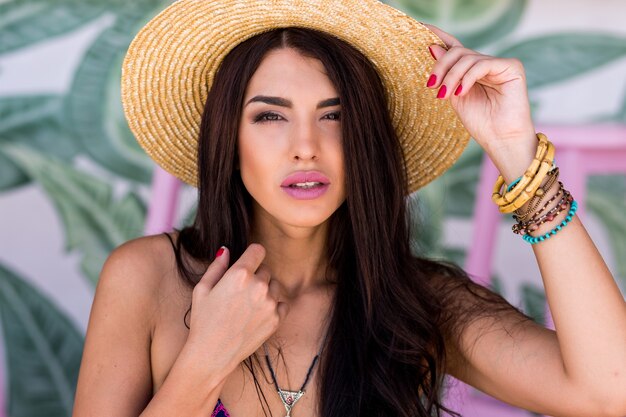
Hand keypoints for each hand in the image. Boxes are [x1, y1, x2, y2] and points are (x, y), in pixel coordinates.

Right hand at [184, 244, 287, 374]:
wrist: (211, 355)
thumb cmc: (203, 321)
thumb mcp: (202, 289)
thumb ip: (217, 266)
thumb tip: (226, 250)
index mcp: (240, 275)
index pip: (258, 250)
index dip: (252, 255)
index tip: (248, 262)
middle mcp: (258, 286)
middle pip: (265, 269)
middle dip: (255, 276)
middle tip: (240, 293)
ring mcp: (270, 303)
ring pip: (275, 286)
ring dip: (266, 291)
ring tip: (248, 305)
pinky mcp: (277, 319)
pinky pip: (282, 303)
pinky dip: (274, 306)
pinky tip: (257, 314)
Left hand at [423, 23, 536, 153]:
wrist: (501, 140)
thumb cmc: (480, 122)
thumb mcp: (454, 95)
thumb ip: (446, 74)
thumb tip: (432, 47)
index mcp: (472, 71)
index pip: (455, 48)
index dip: (439, 36)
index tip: (421, 28)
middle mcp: (486, 64)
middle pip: (458, 52)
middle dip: (441, 66)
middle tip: (431, 85)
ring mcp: (500, 64)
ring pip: (468, 58)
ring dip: (451, 76)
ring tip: (444, 94)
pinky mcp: (512, 67)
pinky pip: (482, 64)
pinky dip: (467, 78)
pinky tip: (460, 92)